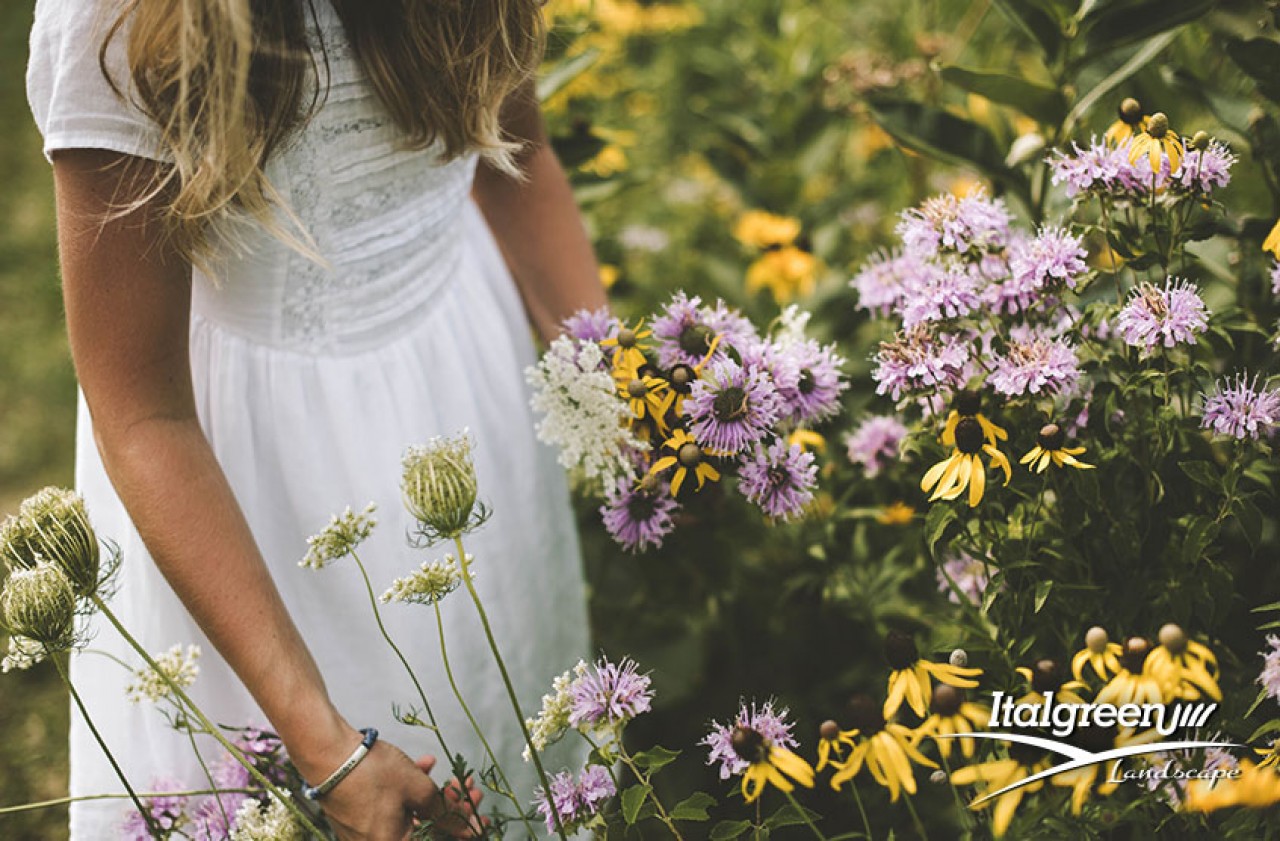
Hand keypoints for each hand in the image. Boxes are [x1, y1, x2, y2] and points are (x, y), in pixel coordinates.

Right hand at [295, 727, 483, 840]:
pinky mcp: (357, 816)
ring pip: (410, 815)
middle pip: (424, 829)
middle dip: (449, 807)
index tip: (479, 814)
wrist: (328, 755)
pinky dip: (408, 791)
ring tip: (447, 776)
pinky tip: (422, 766)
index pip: (436, 839)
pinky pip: (391, 807)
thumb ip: (443, 811)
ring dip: (431, 795)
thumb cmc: (370, 774)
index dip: (462, 827)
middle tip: (467, 790)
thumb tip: (464, 826)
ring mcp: (365, 833)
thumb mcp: (417, 789)